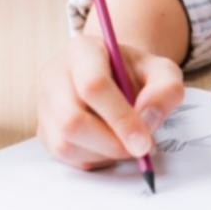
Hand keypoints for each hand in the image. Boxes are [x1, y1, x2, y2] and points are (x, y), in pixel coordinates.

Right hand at [36, 33, 183, 169]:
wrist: (113, 77)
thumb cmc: (135, 73)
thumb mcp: (161, 70)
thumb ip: (166, 89)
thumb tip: (148, 119)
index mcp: (81, 51)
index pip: (93, 85)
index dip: (120, 118)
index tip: (145, 143)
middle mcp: (53, 76)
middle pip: (72, 120)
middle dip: (112, 143)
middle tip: (141, 148)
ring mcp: (44, 106)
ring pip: (66, 144)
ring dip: (105, 153)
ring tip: (127, 140)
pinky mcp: (45, 132)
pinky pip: (67, 158)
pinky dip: (96, 159)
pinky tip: (111, 144)